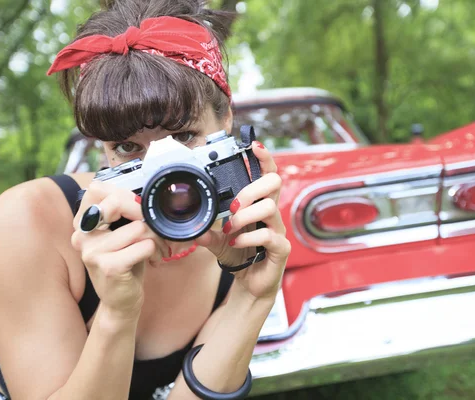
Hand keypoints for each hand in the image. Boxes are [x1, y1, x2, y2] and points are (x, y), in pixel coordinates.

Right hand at [71, 181, 168, 315]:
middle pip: (118, 203)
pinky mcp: (108, 266)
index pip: (97, 189)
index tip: (136, 210)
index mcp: (82, 223)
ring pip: (138, 228)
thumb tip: (139, 192)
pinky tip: (151, 261)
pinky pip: (144, 246)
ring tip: (152, 250)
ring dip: (154, 239)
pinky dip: (154, 252)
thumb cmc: (125, 261)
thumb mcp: (121, 232)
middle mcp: (82, 235)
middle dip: (144, 214)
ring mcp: (92, 251)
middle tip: (154, 229)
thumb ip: (122, 211)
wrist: (121, 301)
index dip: (123, 195)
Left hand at [196, 142, 290, 299]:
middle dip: (250, 189)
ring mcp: (278, 230)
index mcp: (259, 205)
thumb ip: (208, 232)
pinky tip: (236, 243)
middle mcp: (272, 214)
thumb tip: (193, 227)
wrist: (250, 284)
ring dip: (244, 216)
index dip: (264, 159)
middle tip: (233, 206)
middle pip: (274, 183)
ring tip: (231, 229)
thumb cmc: (240, 256)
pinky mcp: (280, 248)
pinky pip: (268, 235)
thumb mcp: (219, 241)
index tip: (254, 146)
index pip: (268, 175)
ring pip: (269, 207)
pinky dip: (247, 238)